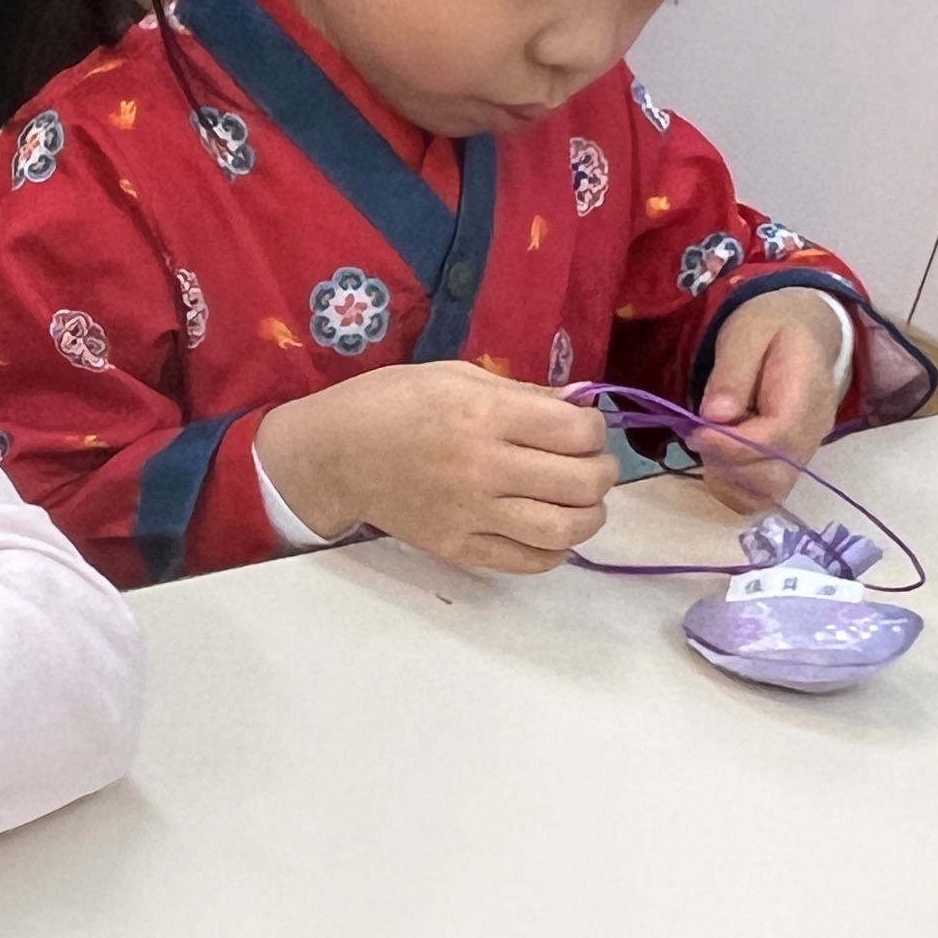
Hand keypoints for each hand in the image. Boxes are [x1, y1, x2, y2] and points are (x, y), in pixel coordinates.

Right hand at [252, 360, 617, 573]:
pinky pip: (528, 561)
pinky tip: (550, 530)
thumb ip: (521, 393)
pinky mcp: (459, 549)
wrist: (334, 455)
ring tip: (579, 502)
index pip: (577, 432)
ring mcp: (472, 515)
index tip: (582, 427)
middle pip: (582, 483)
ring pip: (564, 530)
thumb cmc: (392, 402)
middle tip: (591, 464)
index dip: (595, 428)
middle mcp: (484, 468)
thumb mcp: (457, 375)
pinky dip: (555, 550)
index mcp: (484, 415)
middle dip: (602, 471)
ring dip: (590, 516)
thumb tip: (578, 408)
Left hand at [691, 287, 853, 515]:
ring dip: (729, 480)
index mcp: (807, 392)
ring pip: (771, 492)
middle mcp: (813, 430)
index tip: (696, 432)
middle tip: (697, 435)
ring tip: (707, 446)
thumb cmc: (771, 325)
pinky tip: (717, 461)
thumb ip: (732, 372)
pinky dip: (735, 489)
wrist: (804, 329)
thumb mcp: (747, 331)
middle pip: (777, 474)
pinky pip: (765, 494)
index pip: (778, 436)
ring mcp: (804, 450)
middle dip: (728, 464)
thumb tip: (716, 415)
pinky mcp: (790, 461)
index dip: (733, 444)